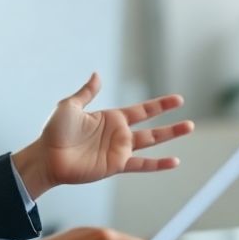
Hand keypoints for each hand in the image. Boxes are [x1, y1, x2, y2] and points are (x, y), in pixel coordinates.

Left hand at [14, 73, 194, 198]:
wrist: (47, 156)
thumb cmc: (55, 131)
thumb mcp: (70, 105)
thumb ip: (87, 92)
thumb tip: (98, 74)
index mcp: (111, 118)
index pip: (142, 110)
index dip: (160, 105)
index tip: (178, 99)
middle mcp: (119, 134)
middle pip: (152, 127)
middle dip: (171, 123)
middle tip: (190, 121)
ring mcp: (119, 150)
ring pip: (152, 143)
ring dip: (170, 136)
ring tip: (188, 130)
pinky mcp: (116, 165)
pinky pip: (142, 164)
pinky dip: (158, 164)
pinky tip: (174, 162)